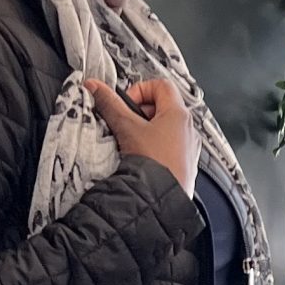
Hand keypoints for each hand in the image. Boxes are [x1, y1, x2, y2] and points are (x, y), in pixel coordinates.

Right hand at [87, 77, 199, 195]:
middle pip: (162, 105)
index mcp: (179, 114)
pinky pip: (169, 145)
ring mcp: (188, 146)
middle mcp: (188, 128)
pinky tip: (142, 156)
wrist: (162, 199)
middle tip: (127, 123)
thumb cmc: (154, 165)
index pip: (160, 85)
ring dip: (146, 129)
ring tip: (133, 141)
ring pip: (165, 127)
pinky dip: (154, 145)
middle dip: (140, 111)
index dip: (139, 90)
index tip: (126, 104)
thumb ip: (110, 104)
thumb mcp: (127, 128)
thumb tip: (96, 88)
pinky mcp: (184, 162)